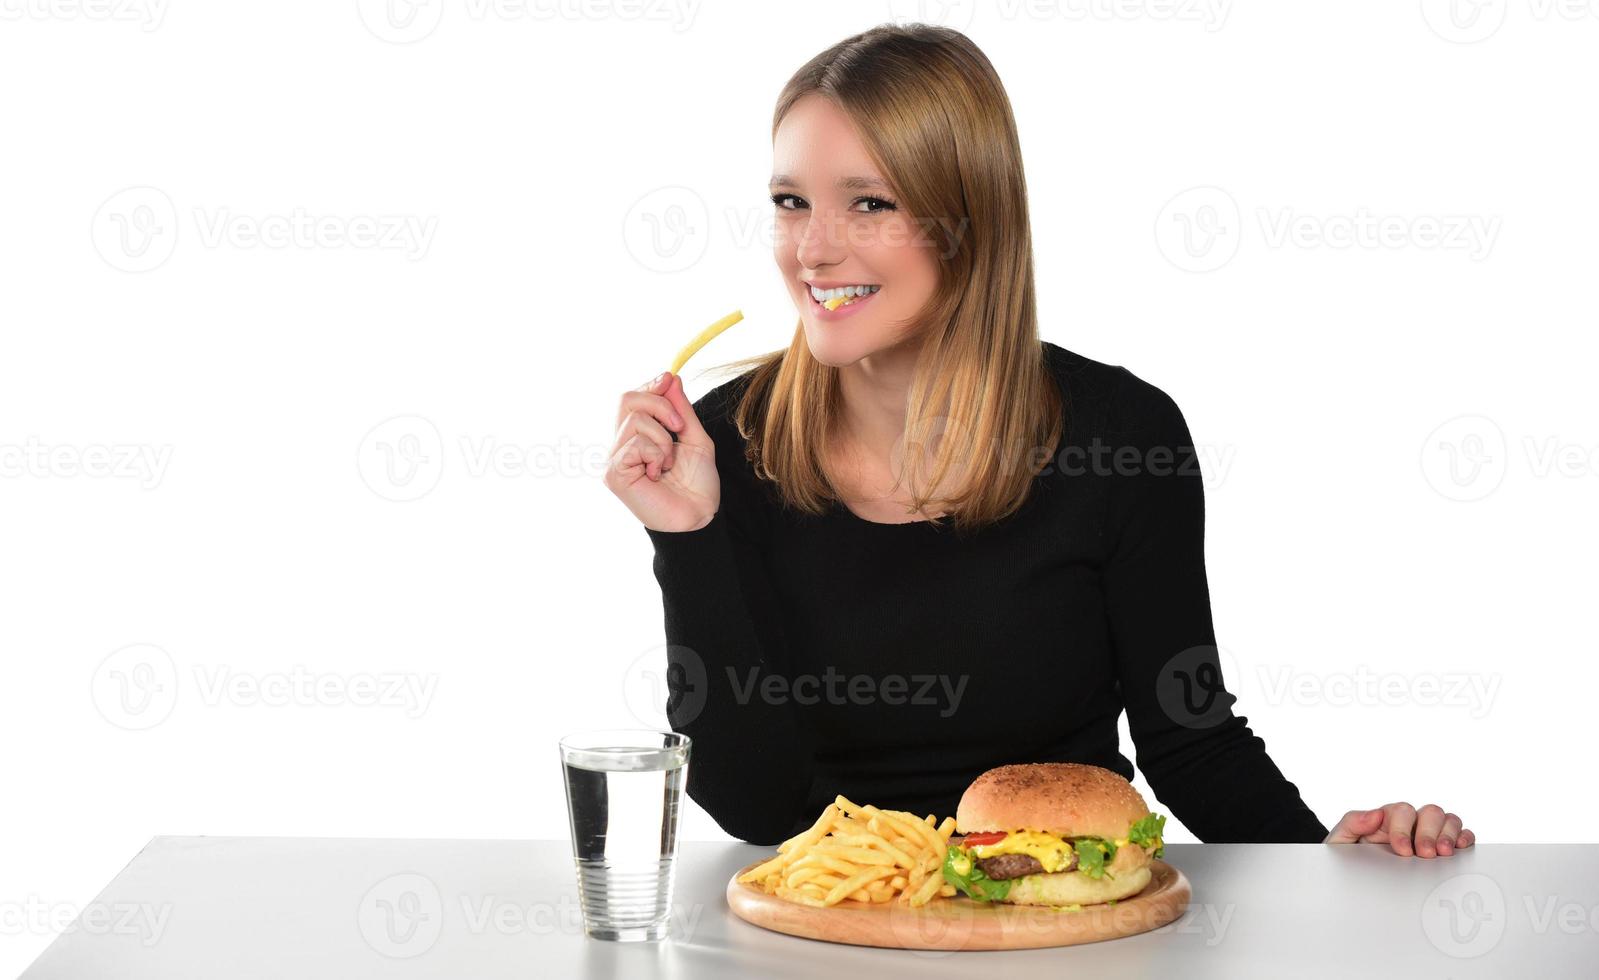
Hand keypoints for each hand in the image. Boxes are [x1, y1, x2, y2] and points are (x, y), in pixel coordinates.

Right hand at [604, 371, 719, 532]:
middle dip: (659, 405)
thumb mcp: (694, 438)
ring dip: (663, 439)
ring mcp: (613, 459)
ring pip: (635, 420)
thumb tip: (669, 378)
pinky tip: (658, 474)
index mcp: (636, 436)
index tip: (668, 379)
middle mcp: (620, 445)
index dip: (650, 386)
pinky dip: (656, 455)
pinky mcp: (613, 474)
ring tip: (669, 462)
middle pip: (626, 399)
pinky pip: (635, 444)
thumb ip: (680, 410)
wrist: (699, 515)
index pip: (631, 398)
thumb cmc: (697, 484)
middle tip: (679, 427)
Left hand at [1324, 803, 1475, 856]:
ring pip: (1448, 820)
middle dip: (1429, 833)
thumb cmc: (1349, 855)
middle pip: (1430, 813)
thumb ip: (1352, 823)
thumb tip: (1375, 814)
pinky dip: (1465, 838)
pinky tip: (1461, 849)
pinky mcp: (1443, 846)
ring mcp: (1429, 833)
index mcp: (1386, 818)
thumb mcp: (1341, 839)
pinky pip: (1462, 834)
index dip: (1403, 829)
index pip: (1401, 811)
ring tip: (1445, 854)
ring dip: (1449, 835)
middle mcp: (1410, 823)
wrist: (1354, 876)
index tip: (1402, 851)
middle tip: (1426, 854)